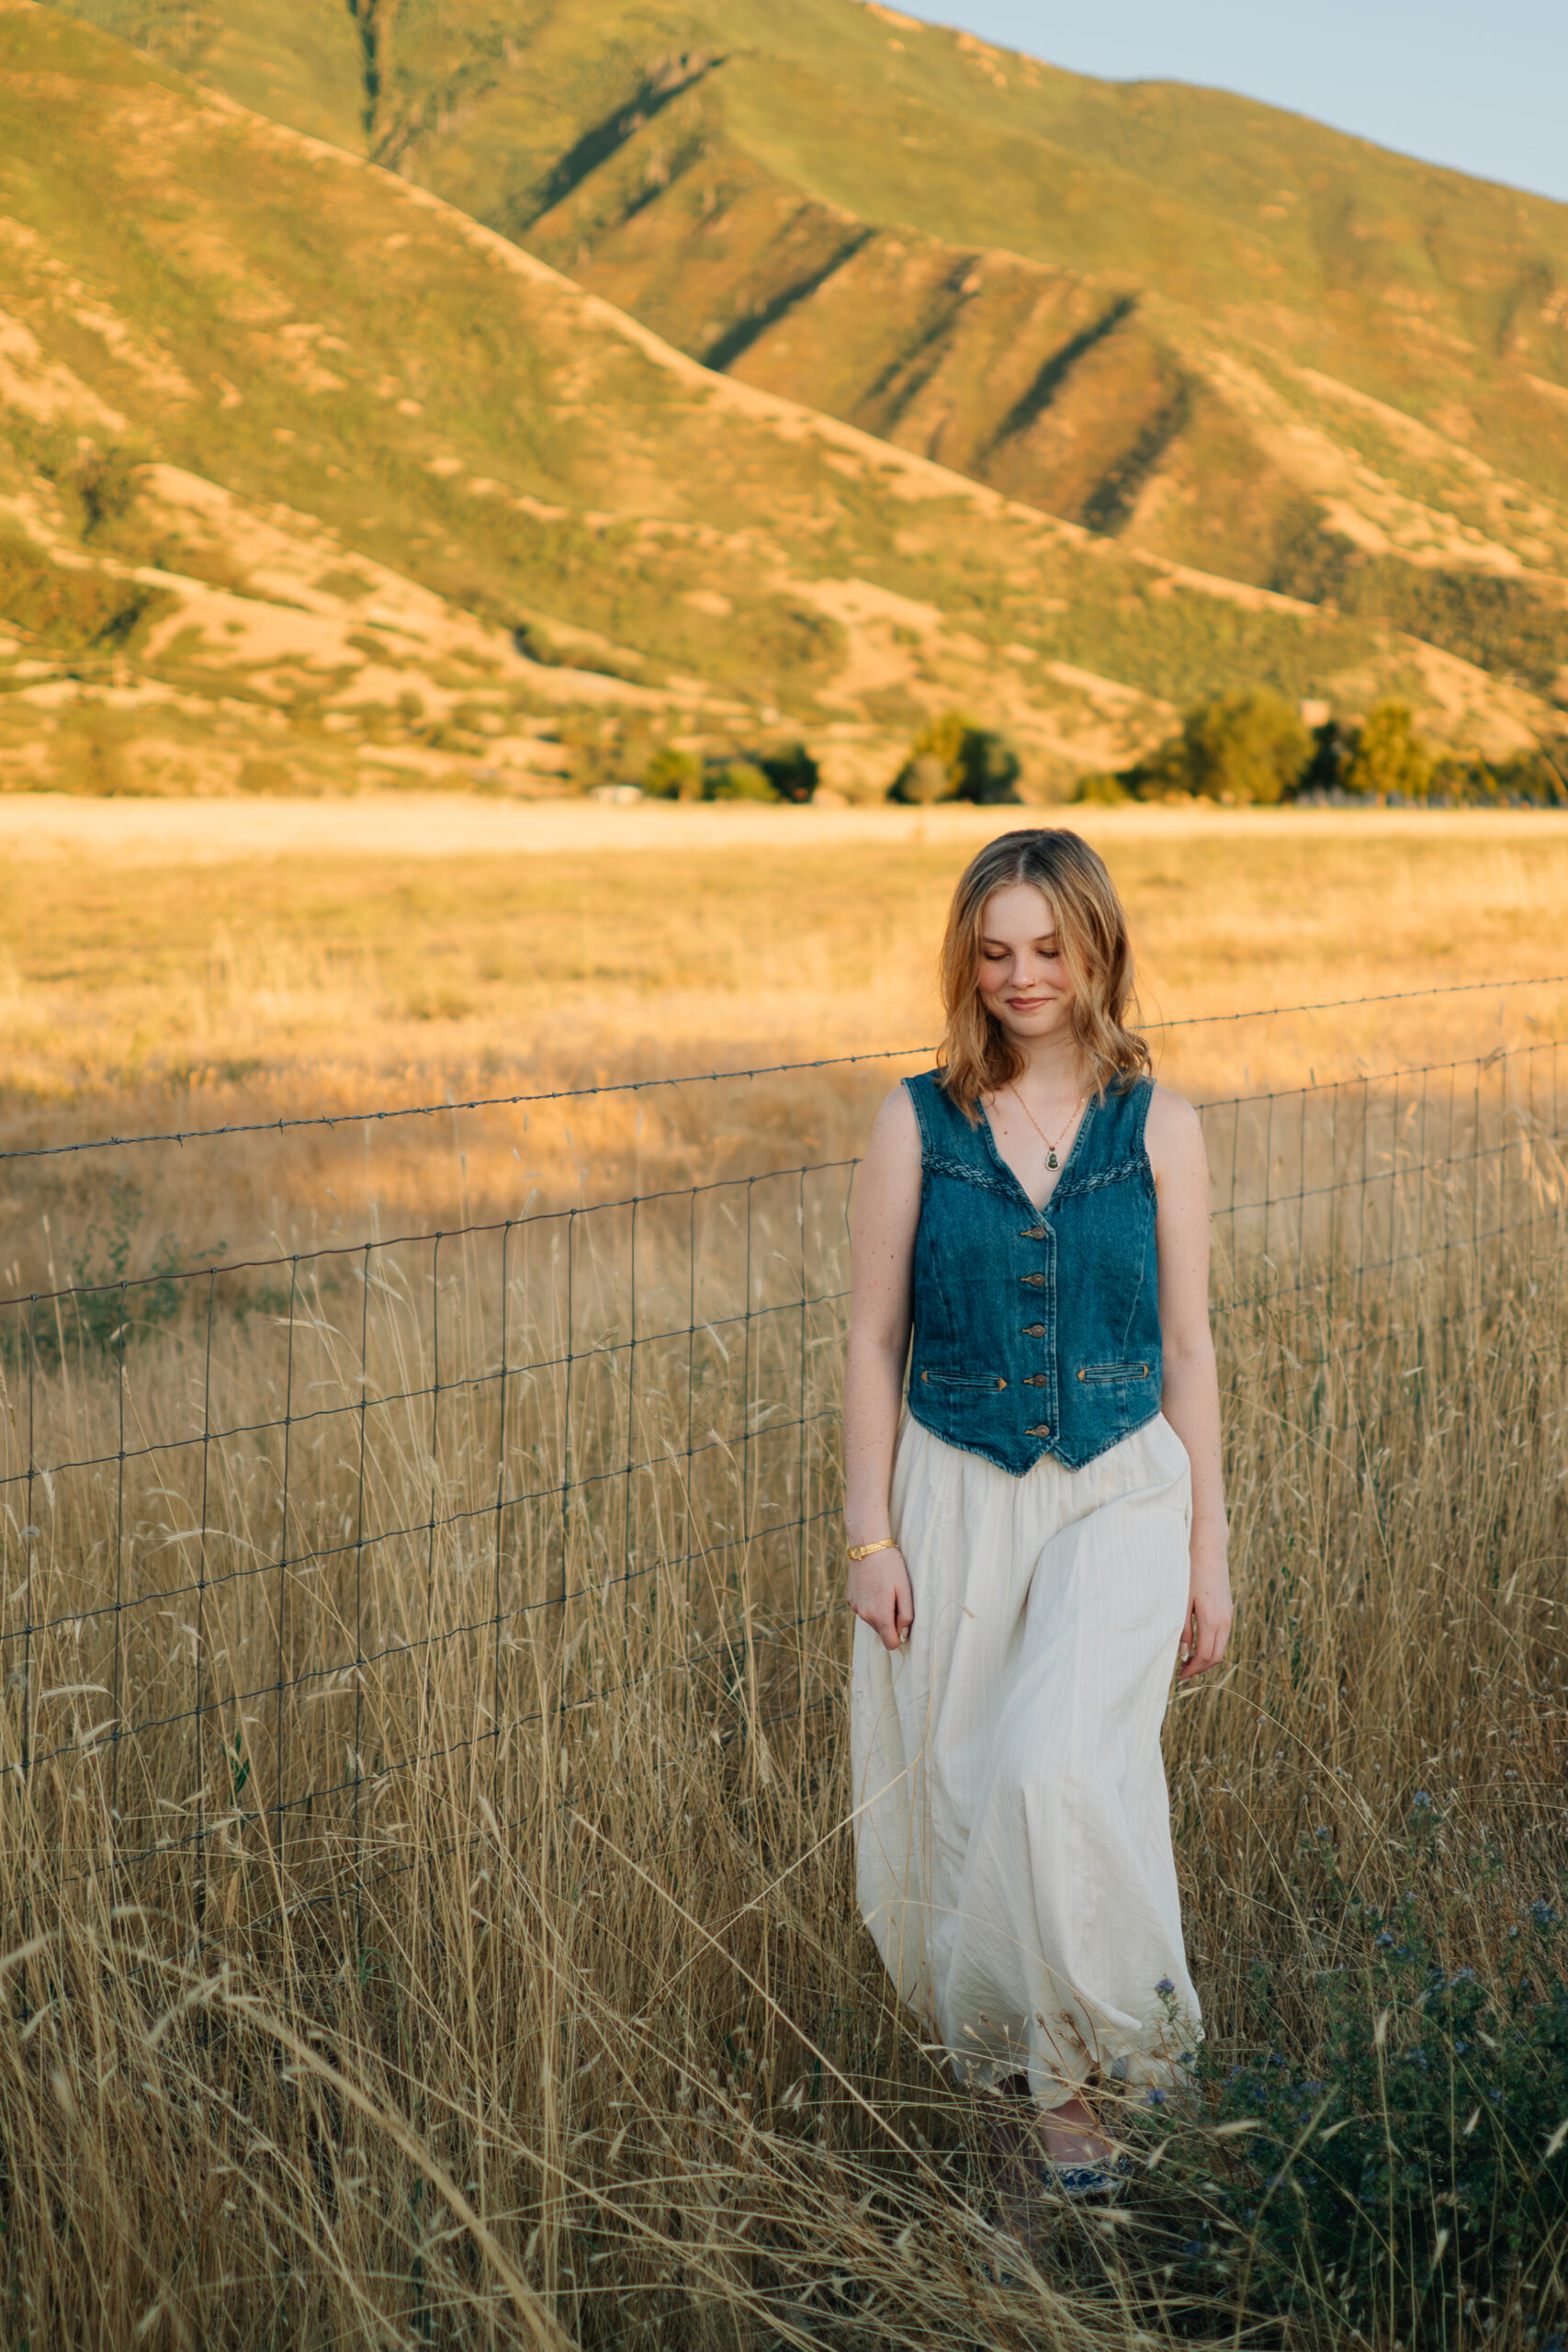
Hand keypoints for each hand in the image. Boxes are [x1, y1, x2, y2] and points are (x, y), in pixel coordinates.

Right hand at [848, 1545, 913, 1651]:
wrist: (867, 1545)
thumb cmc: (890, 1566)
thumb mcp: (905, 1590)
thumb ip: (906, 1616)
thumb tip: (903, 1634)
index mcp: (880, 1615)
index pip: (890, 1644)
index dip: (899, 1636)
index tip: (903, 1620)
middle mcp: (864, 1615)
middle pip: (882, 1632)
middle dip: (890, 1621)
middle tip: (896, 1598)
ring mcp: (856, 1608)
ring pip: (872, 1621)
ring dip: (880, 1612)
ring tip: (885, 1590)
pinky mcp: (850, 1599)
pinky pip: (864, 1610)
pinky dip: (871, 1604)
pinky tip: (874, 1586)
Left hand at [1178, 1543, 1232, 1680]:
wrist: (1209, 1550)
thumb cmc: (1190, 1574)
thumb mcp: (1182, 1603)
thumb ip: (1183, 1630)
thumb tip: (1183, 1654)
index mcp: (1213, 1620)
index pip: (1206, 1656)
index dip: (1193, 1670)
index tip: (1179, 1676)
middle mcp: (1225, 1621)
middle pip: (1217, 1657)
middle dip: (1200, 1668)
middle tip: (1182, 1673)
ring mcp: (1228, 1615)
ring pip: (1221, 1647)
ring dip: (1206, 1659)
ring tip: (1187, 1661)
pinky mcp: (1227, 1610)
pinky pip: (1222, 1636)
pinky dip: (1211, 1646)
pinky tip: (1196, 1645)